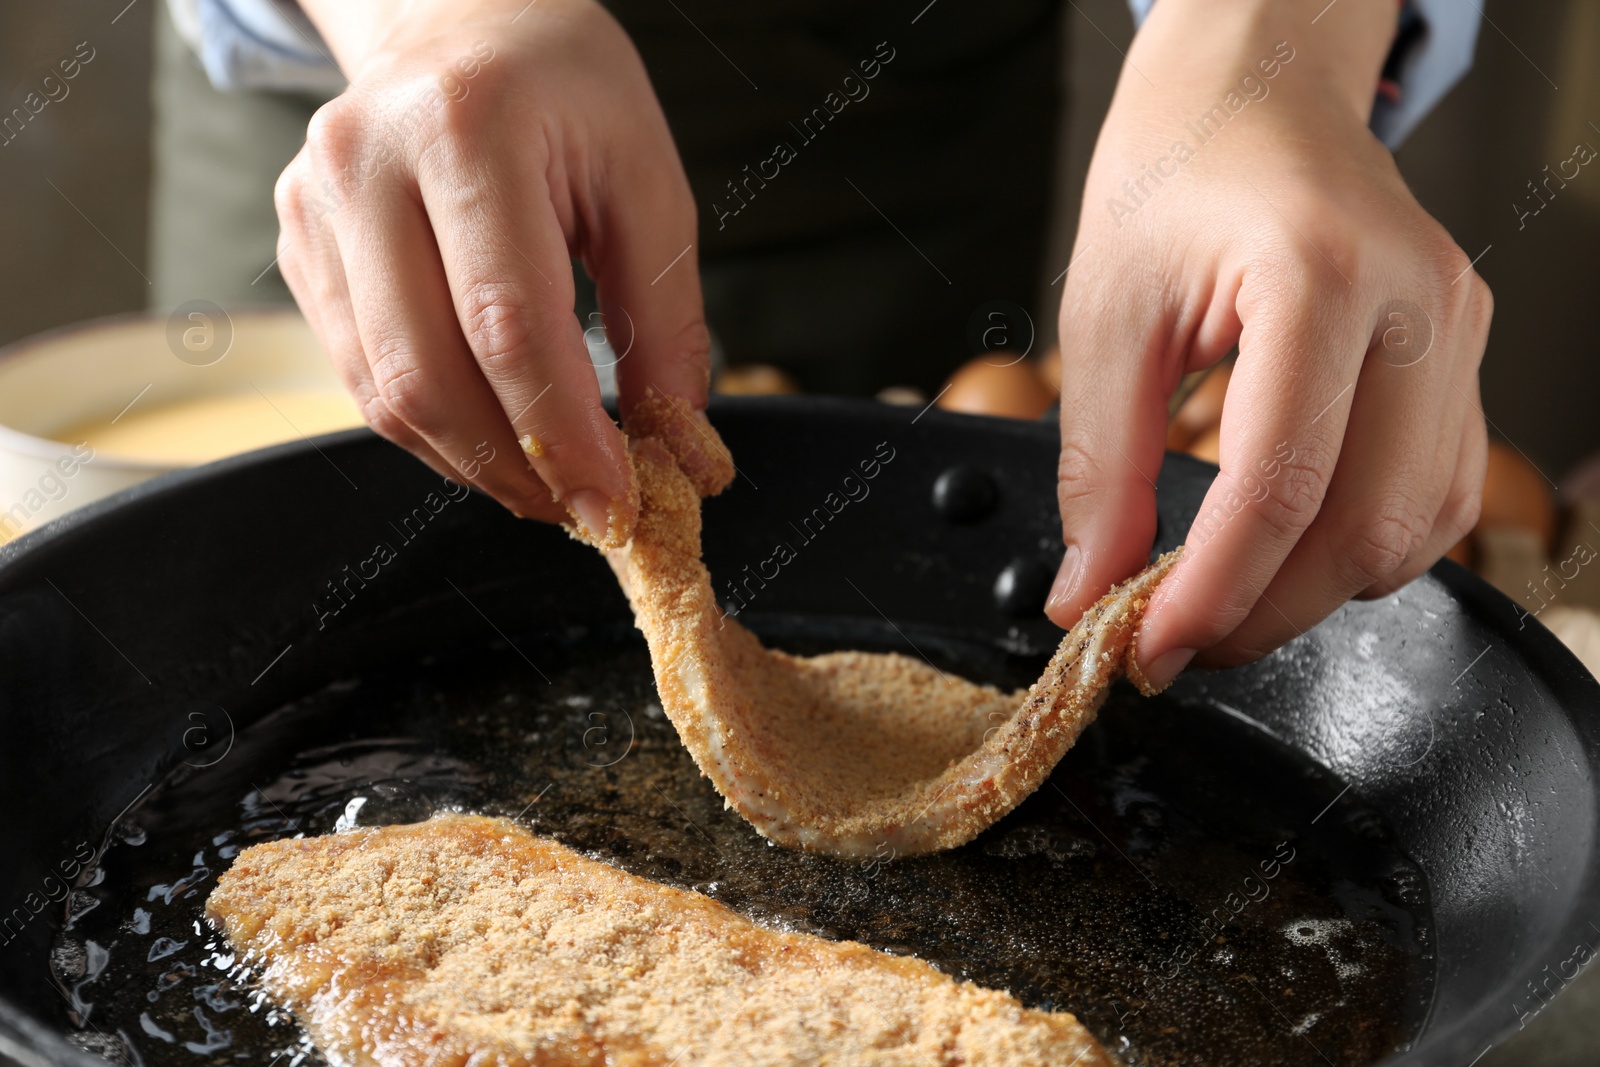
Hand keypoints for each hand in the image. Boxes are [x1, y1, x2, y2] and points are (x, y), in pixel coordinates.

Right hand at [277, 0, 712, 546]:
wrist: (462, 22)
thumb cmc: (567, 93)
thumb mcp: (648, 183)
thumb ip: (665, 320)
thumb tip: (680, 452)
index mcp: (467, 127)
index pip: (508, 323)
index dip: (563, 434)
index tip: (615, 506)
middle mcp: (367, 163)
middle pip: (427, 374)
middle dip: (515, 469)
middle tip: (584, 510)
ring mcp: (315, 206)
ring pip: (383, 392)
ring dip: (474, 464)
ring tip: (550, 480)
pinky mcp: (299, 247)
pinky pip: (360, 376)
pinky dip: (434, 429)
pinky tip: (494, 430)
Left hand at [1044, 0, 1490, 684]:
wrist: (1253, 90)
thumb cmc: (1173, 173)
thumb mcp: (1106, 316)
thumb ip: (1100, 470)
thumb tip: (1090, 592)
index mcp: (1318, 277)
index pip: (1279, 488)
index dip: (1209, 594)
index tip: (1145, 647)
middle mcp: (1415, 305)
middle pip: (1365, 529)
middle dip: (1263, 613)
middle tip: (1172, 640)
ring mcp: (1456, 330)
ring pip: (1415, 528)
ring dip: (1315, 593)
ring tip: (1217, 598)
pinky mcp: (1462, 354)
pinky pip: (1435, 491)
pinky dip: (1362, 548)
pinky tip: (1286, 550)